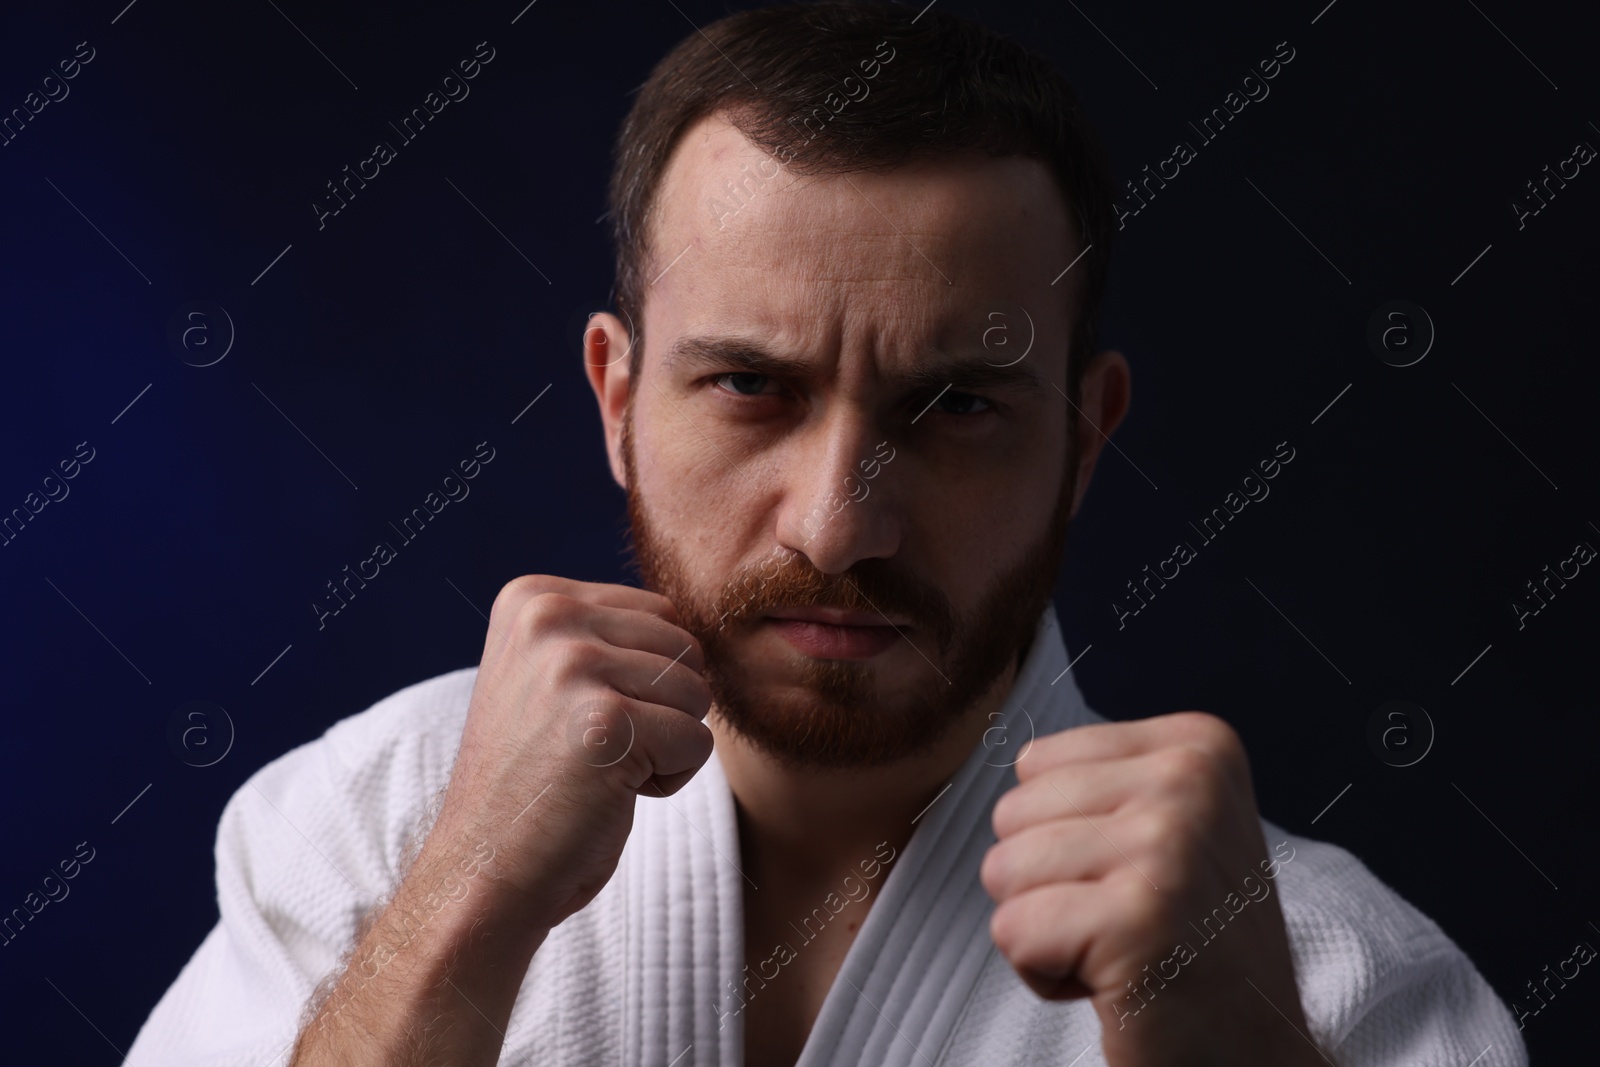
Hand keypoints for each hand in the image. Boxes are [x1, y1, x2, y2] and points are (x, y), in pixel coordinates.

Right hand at [430, 574, 714, 933]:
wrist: (482, 870)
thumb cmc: (534, 781)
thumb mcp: (552, 678)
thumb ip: (606, 636)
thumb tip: (697, 627)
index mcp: (532, 597)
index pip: (661, 614)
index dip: (644, 679)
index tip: (579, 718)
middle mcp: (548, 617)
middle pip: (685, 647)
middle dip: (662, 709)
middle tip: (592, 750)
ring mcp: (573, 666)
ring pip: (697, 693)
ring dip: (665, 745)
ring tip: (598, 769)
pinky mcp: (605, 721)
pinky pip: (697, 742)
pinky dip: (669, 781)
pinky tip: (608, 794)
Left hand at [981, 712, 1327, 1065]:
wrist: (1255, 1054)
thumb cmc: (1191, 943)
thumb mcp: (1171, 826)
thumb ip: (1104, 779)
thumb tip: (1017, 753)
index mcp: (1198, 745)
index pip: (1036, 764)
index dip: (1061, 834)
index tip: (1136, 880)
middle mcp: (1190, 780)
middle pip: (1012, 813)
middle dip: (1046, 883)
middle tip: (1128, 924)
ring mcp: (1167, 845)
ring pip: (1003, 869)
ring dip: (1044, 929)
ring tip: (1120, 950)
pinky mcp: (1137, 918)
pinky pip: (1012, 930)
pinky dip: (1044, 974)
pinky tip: (1115, 984)